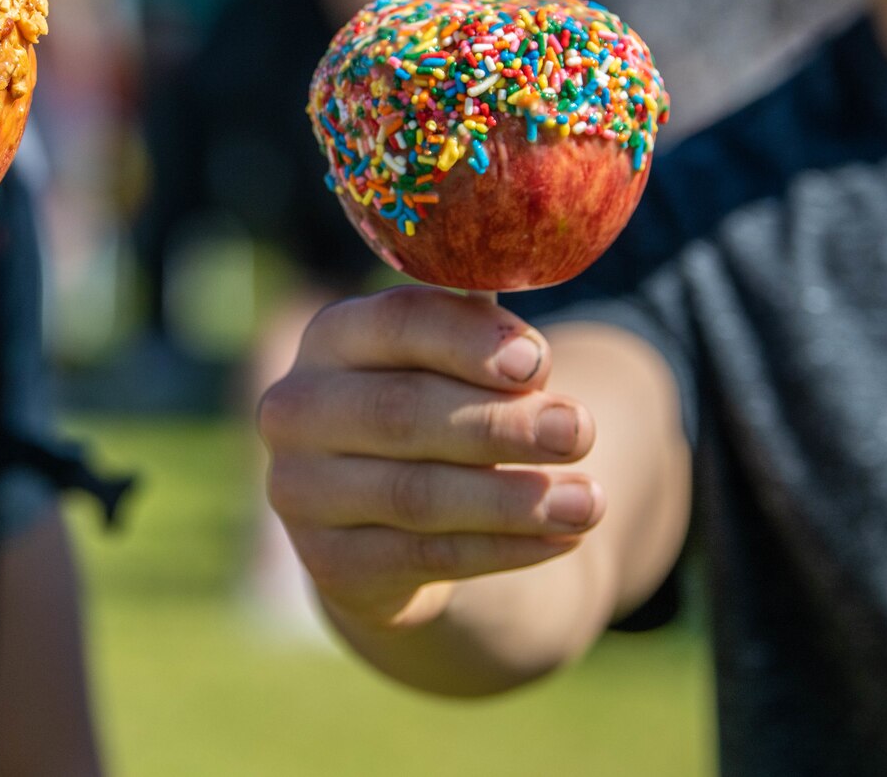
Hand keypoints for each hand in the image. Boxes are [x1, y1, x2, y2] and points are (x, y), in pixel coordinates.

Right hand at [258, 287, 603, 633]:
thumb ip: (482, 351)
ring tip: (589, 502)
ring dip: (513, 499)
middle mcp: (297, 409)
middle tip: (580, 431)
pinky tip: (561, 538)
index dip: (469, 341)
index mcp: (331, 336)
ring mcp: (302, 491)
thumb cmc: (432, 412)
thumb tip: (532, 363)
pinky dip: (503, 549)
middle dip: (501, 425)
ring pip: (415, 495)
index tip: (539, 362)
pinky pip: (426, 558)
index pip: (396, 323)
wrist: (380, 517)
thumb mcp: (449, 367)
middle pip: (401, 413)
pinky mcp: (329, 563)